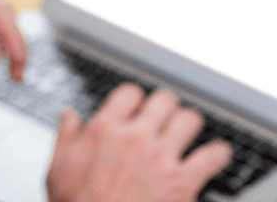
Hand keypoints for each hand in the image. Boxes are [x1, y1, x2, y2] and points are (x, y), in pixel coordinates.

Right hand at [46, 84, 231, 201]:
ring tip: (186, 132)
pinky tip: (217, 154)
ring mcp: (162, 158)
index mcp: (104, 130)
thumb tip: (70, 116)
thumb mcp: (58, 170)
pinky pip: (212, 156)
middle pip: (163, 100)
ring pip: (189, 119)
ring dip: (188, 125)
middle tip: (163, 119)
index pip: (129, 93)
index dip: (133, 100)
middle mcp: (135, 137)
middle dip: (163, 109)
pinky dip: (218, 153)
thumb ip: (66, 137)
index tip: (135, 109)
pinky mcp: (183, 182)